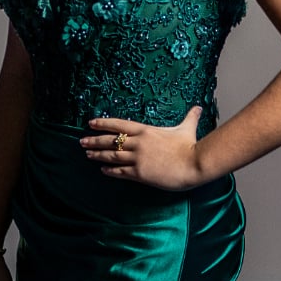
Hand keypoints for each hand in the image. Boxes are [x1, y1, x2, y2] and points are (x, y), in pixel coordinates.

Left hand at [81, 106, 203, 189]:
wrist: (194, 163)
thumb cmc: (190, 146)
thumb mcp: (187, 128)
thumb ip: (189, 117)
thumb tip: (198, 108)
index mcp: (146, 130)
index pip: (119, 124)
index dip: (103, 123)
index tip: (91, 123)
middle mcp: (138, 143)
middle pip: (111, 140)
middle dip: (95, 141)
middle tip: (82, 141)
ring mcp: (137, 158)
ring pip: (112, 156)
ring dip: (98, 155)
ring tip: (88, 155)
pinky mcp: (140, 173)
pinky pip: (120, 171)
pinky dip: (110, 171)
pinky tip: (103, 170)